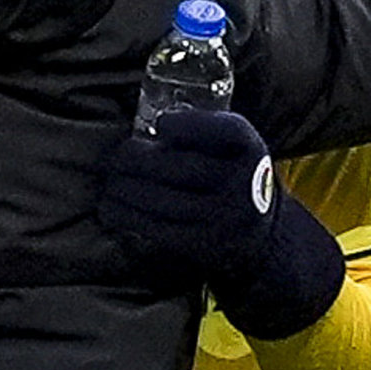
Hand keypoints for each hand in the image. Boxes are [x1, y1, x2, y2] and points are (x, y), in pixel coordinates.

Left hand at [98, 108, 344, 339]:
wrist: (261, 233)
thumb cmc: (229, 176)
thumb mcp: (230, 148)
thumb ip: (199, 132)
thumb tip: (144, 124)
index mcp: (250, 149)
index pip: (228, 131)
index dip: (191, 125)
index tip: (160, 124)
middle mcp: (245, 184)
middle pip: (185, 167)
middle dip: (139, 160)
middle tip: (116, 157)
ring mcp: (227, 218)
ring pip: (166, 201)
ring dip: (127, 190)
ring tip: (109, 183)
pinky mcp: (206, 245)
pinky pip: (160, 229)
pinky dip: (129, 217)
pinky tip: (111, 208)